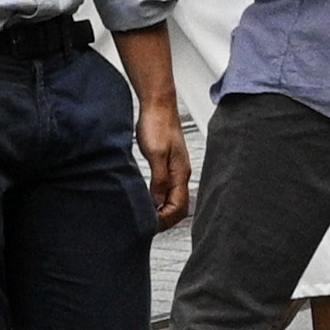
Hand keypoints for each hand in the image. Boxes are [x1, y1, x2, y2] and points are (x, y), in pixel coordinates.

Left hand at [137, 83, 190, 225]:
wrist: (158, 104)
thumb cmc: (157, 123)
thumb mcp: (156, 154)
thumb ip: (159, 179)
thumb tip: (158, 202)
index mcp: (181, 172)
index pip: (179, 206)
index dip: (165, 219)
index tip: (150, 224)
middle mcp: (181, 172)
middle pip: (179, 205)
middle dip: (166, 218)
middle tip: (149, 225)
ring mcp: (175, 167)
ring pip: (174, 197)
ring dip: (163, 209)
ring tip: (148, 215)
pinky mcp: (168, 162)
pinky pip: (168, 187)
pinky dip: (160, 197)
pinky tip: (149, 198)